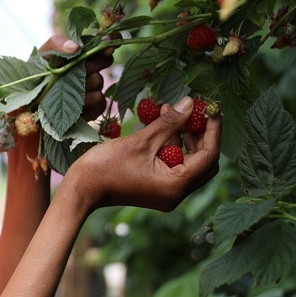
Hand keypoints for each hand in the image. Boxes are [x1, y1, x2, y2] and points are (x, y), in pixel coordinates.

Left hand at [38, 34, 113, 121]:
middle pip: (104, 61)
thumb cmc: (37, 74)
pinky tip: (76, 104)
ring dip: (82, 84)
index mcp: (82, 53)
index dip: (110, 42)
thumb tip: (76, 48)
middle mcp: (91, 69)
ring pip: (99, 81)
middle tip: (74, 69)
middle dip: (89, 64)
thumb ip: (57, 44)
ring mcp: (94, 88)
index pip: (104, 43)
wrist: (32, 102)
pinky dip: (88, 101)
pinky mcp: (94, 107)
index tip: (108, 47)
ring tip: (65, 89)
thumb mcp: (43, 54)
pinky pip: (100, 101)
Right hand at [65, 96, 221, 211]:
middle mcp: (176, 193)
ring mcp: (166, 192)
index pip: (209, 156)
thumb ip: (169, 122)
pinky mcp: (156, 188)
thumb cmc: (107, 166)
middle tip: (197, 110)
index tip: (212, 109)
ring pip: (189, 162)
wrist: (81, 188)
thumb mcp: (141, 140)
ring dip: (185, 138)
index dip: (213, 130)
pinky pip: (174, 165)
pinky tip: (164, 125)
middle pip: (203, 161)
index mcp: (176, 185)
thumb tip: (191, 103)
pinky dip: (173, 146)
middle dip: (202, 134)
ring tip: (175, 112)